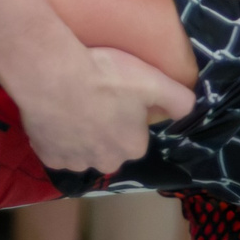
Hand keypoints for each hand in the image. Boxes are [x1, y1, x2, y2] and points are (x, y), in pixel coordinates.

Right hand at [11, 44, 197, 173]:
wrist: (53, 77)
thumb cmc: (106, 77)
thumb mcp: (154, 81)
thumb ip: (179, 99)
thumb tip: (190, 111)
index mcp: (133, 147)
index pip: (134, 135)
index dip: (126, 115)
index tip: (115, 95)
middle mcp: (107, 162)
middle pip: (108, 147)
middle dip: (103, 130)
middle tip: (92, 100)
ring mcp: (75, 163)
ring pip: (82, 150)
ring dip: (79, 136)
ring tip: (71, 106)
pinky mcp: (49, 158)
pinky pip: (55, 150)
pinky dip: (55, 138)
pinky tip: (54, 116)